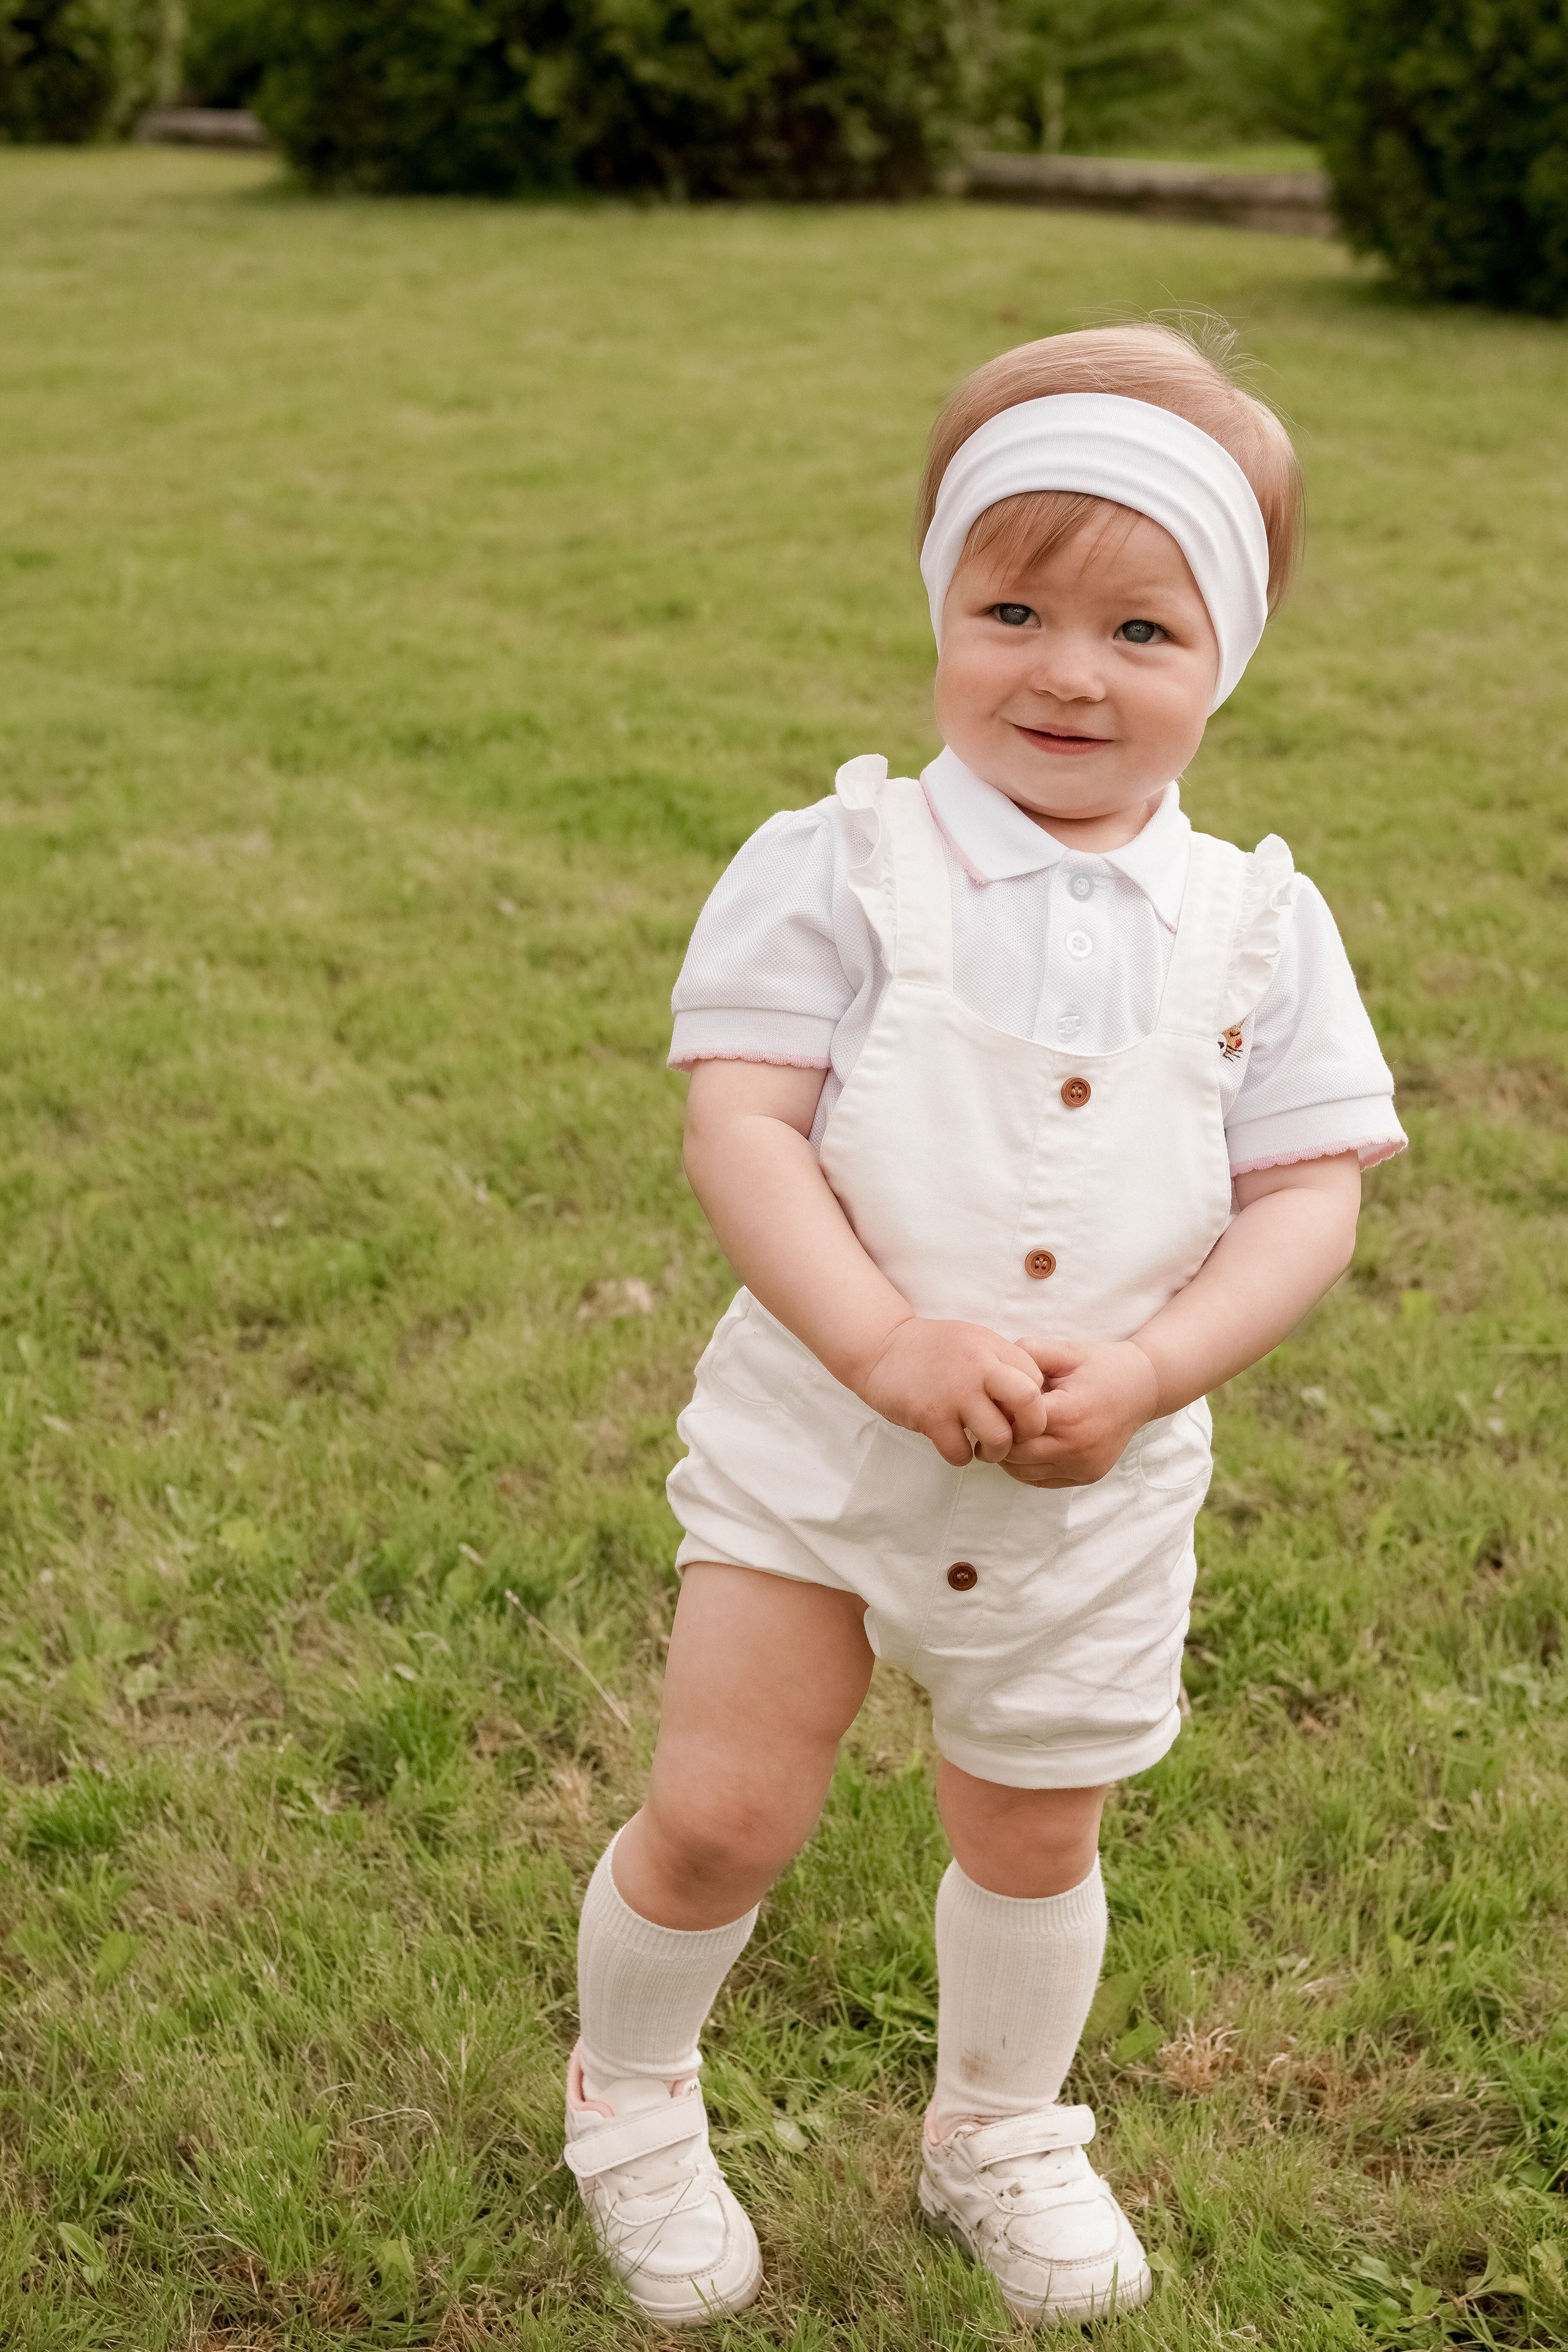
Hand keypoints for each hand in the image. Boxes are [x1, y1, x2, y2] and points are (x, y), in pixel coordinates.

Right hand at [856, 1319, 1048, 1467]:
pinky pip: (960, 1452)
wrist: (880, 1347)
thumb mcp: (974, 1341)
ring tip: (983, 1448)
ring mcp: (954, 1393)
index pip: (1037, 1380)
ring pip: (999, 1437)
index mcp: (993, 1347)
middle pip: (1030, 1402)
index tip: (1018, 1413)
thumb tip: (1033, 1399)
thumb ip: (1002, 1364)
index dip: (1035, 1403)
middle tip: (1017, 1437)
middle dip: (1031, 1429)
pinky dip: (961, 1456)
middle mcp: (979, 1367)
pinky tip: (954, 1444)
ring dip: (995, 1452)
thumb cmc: (933, 1350)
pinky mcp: (930, 1415)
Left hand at [1000, 1339, 1158, 1486]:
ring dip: (1011, 1454)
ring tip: (1013, 1429)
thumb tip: (993, 1373)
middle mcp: (1078, 1447)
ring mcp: (1084, 1466)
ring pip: (1024, 1473)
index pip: (1013, 1427)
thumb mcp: (1065, 1351)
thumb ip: (1026, 1354)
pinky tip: (1030, 1443)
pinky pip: (1041, 1480)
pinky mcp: (1087, 1476)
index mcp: (1070, 1414)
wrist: (1143, 1387)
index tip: (996, 1400)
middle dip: (1000, 1436)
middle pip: (1014, 1454)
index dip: (998, 1414)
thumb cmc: (1101, 1365)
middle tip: (998, 1416)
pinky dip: (1028, 1466)